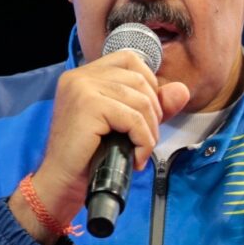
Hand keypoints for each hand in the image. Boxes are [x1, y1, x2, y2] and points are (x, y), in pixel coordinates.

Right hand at [8, 50, 190, 243]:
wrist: (61, 184)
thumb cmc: (88, 156)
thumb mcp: (123, 125)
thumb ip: (152, 105)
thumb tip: (183, 90)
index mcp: (84, 74)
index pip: (130, 60)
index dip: (149, 84)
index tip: (146, 115)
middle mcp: (80, 76)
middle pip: (139, 80)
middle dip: (153, 112)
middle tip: (144, 139)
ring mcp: (82, 88)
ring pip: (140, 100)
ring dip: (149, 130)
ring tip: (141, 150)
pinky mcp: (88, 106)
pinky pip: (133, 118)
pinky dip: (143, 140)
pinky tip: (136, 157)